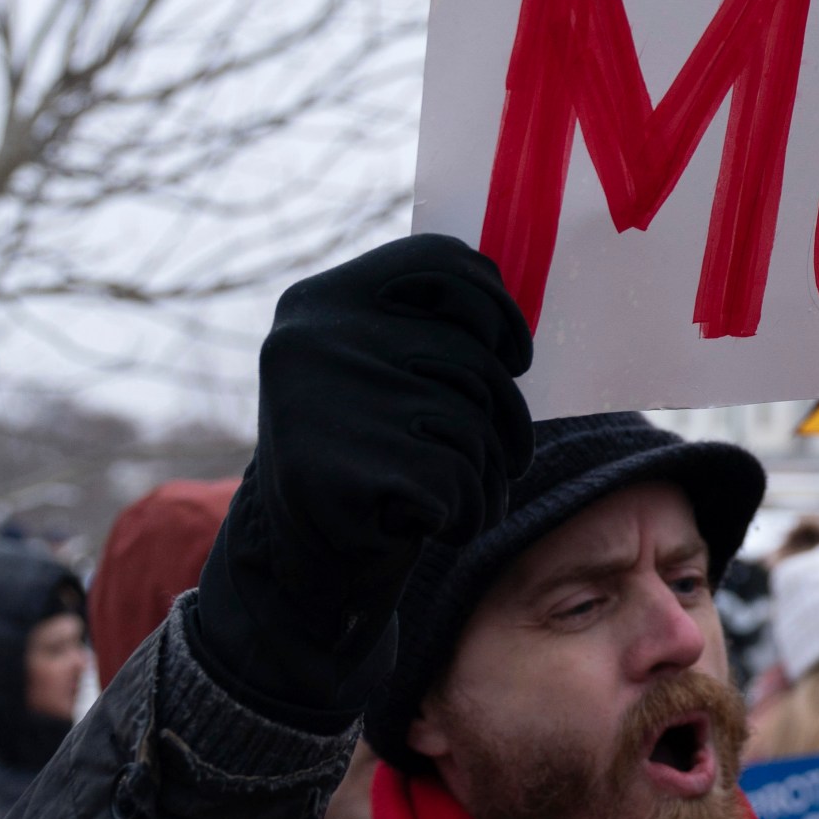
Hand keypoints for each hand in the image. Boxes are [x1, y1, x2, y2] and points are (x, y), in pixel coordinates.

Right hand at [195, 234, 533, 726]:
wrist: (299, 557)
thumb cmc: (367, 450)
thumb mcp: (379, 370)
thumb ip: (429, 330)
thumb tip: (519, 319)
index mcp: (322, 301)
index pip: (442, 262)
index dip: (496, 308)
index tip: (511, 354)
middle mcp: (315, 339)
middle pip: (476, 361)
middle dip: (504, 418)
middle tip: (497, 455)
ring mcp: (328, 402)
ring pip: (474, 427)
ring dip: (483, 475)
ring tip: (446, 495)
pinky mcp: (345, 470)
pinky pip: (458, 483)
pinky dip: (463, 514)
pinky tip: (426, 524)